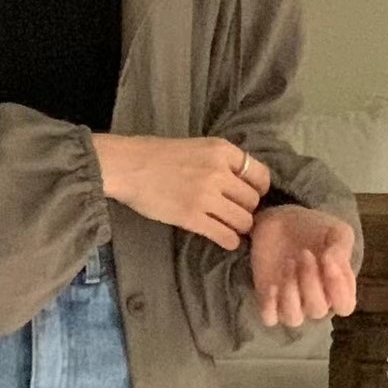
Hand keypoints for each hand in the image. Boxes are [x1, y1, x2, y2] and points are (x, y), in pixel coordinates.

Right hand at [91, 134, 270, 249]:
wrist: (127, 166)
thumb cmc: (156, 155)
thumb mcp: (196, 147)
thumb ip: (220, 161)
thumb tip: (241, 183)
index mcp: (222, 151)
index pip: (260, 174)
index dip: (258, 189)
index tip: (249, 196)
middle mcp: (219, 172)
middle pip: (252, 200)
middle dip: (246, 209)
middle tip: (234, 213)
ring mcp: (206, 196)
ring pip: (243, 220)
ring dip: (239, 227)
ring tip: (229, 227)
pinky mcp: (192, 217)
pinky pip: (225, 235)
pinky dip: (229, 240)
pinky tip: (225, 239)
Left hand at [249, 205, 357, 326]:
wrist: (281, 220)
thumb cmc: (314, 229)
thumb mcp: (336, 231)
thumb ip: (341, 248)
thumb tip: (333, 262)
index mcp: (337, 289)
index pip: (344, 306)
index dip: (338, 288)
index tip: (328, 259)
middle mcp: (316, 300)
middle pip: (317, 310)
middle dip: (310, 281)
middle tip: (304, 253)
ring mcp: (291, 301)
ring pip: (293, 318)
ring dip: (290, 293)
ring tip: (288, 264)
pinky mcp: (267, 298)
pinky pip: (269, 318)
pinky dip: (270, 306)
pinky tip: (272, 284)